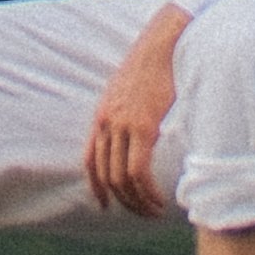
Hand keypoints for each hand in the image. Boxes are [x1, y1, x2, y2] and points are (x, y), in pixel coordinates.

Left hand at [83, 8, 185, 215]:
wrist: (163, 42)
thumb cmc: (153, 63)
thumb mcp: (129, 89)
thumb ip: (126, 111)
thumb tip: (138, 131)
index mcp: (102, 115)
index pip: (91, 160)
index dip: (97, 187)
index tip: (106, 205)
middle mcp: (107, 123)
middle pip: (106, 175)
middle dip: (123, 200)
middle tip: (141, 212)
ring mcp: (123, 126)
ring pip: (122, 178)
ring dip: (138, 201)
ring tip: (153, 210)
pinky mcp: (143, 127)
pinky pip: (138, 171)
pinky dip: (147, 191)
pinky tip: (159, 199)